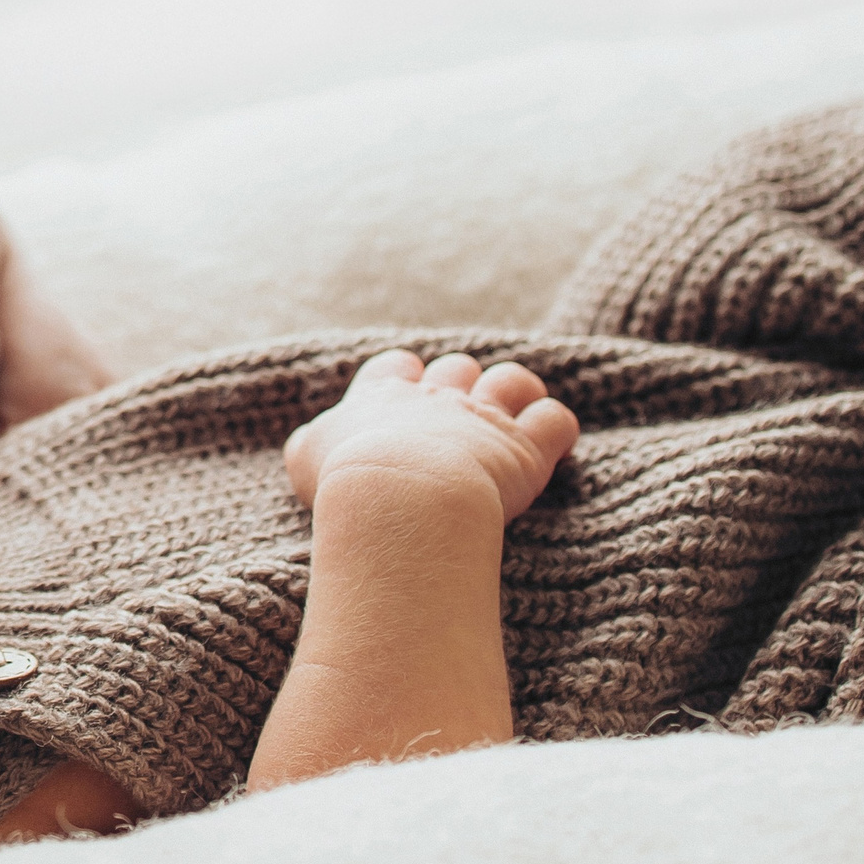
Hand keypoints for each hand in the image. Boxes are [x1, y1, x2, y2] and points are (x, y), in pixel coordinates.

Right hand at [284, 351, 578, 520]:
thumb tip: (307, 444)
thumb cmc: (345, 482)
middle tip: (458, 421)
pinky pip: (555, 420)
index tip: (405, 402)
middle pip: (456, 368)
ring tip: (513, 421)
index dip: (405, 379)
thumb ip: (309, 445)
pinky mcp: (526, 447)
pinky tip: (552, 445)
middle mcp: (436, 399)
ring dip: (515, 395)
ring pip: (512, 381)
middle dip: (461, 387)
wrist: (396, 496)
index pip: (397, 367)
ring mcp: (483, 418)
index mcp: (383, 397)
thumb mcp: (307, 458)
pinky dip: (556, 428)